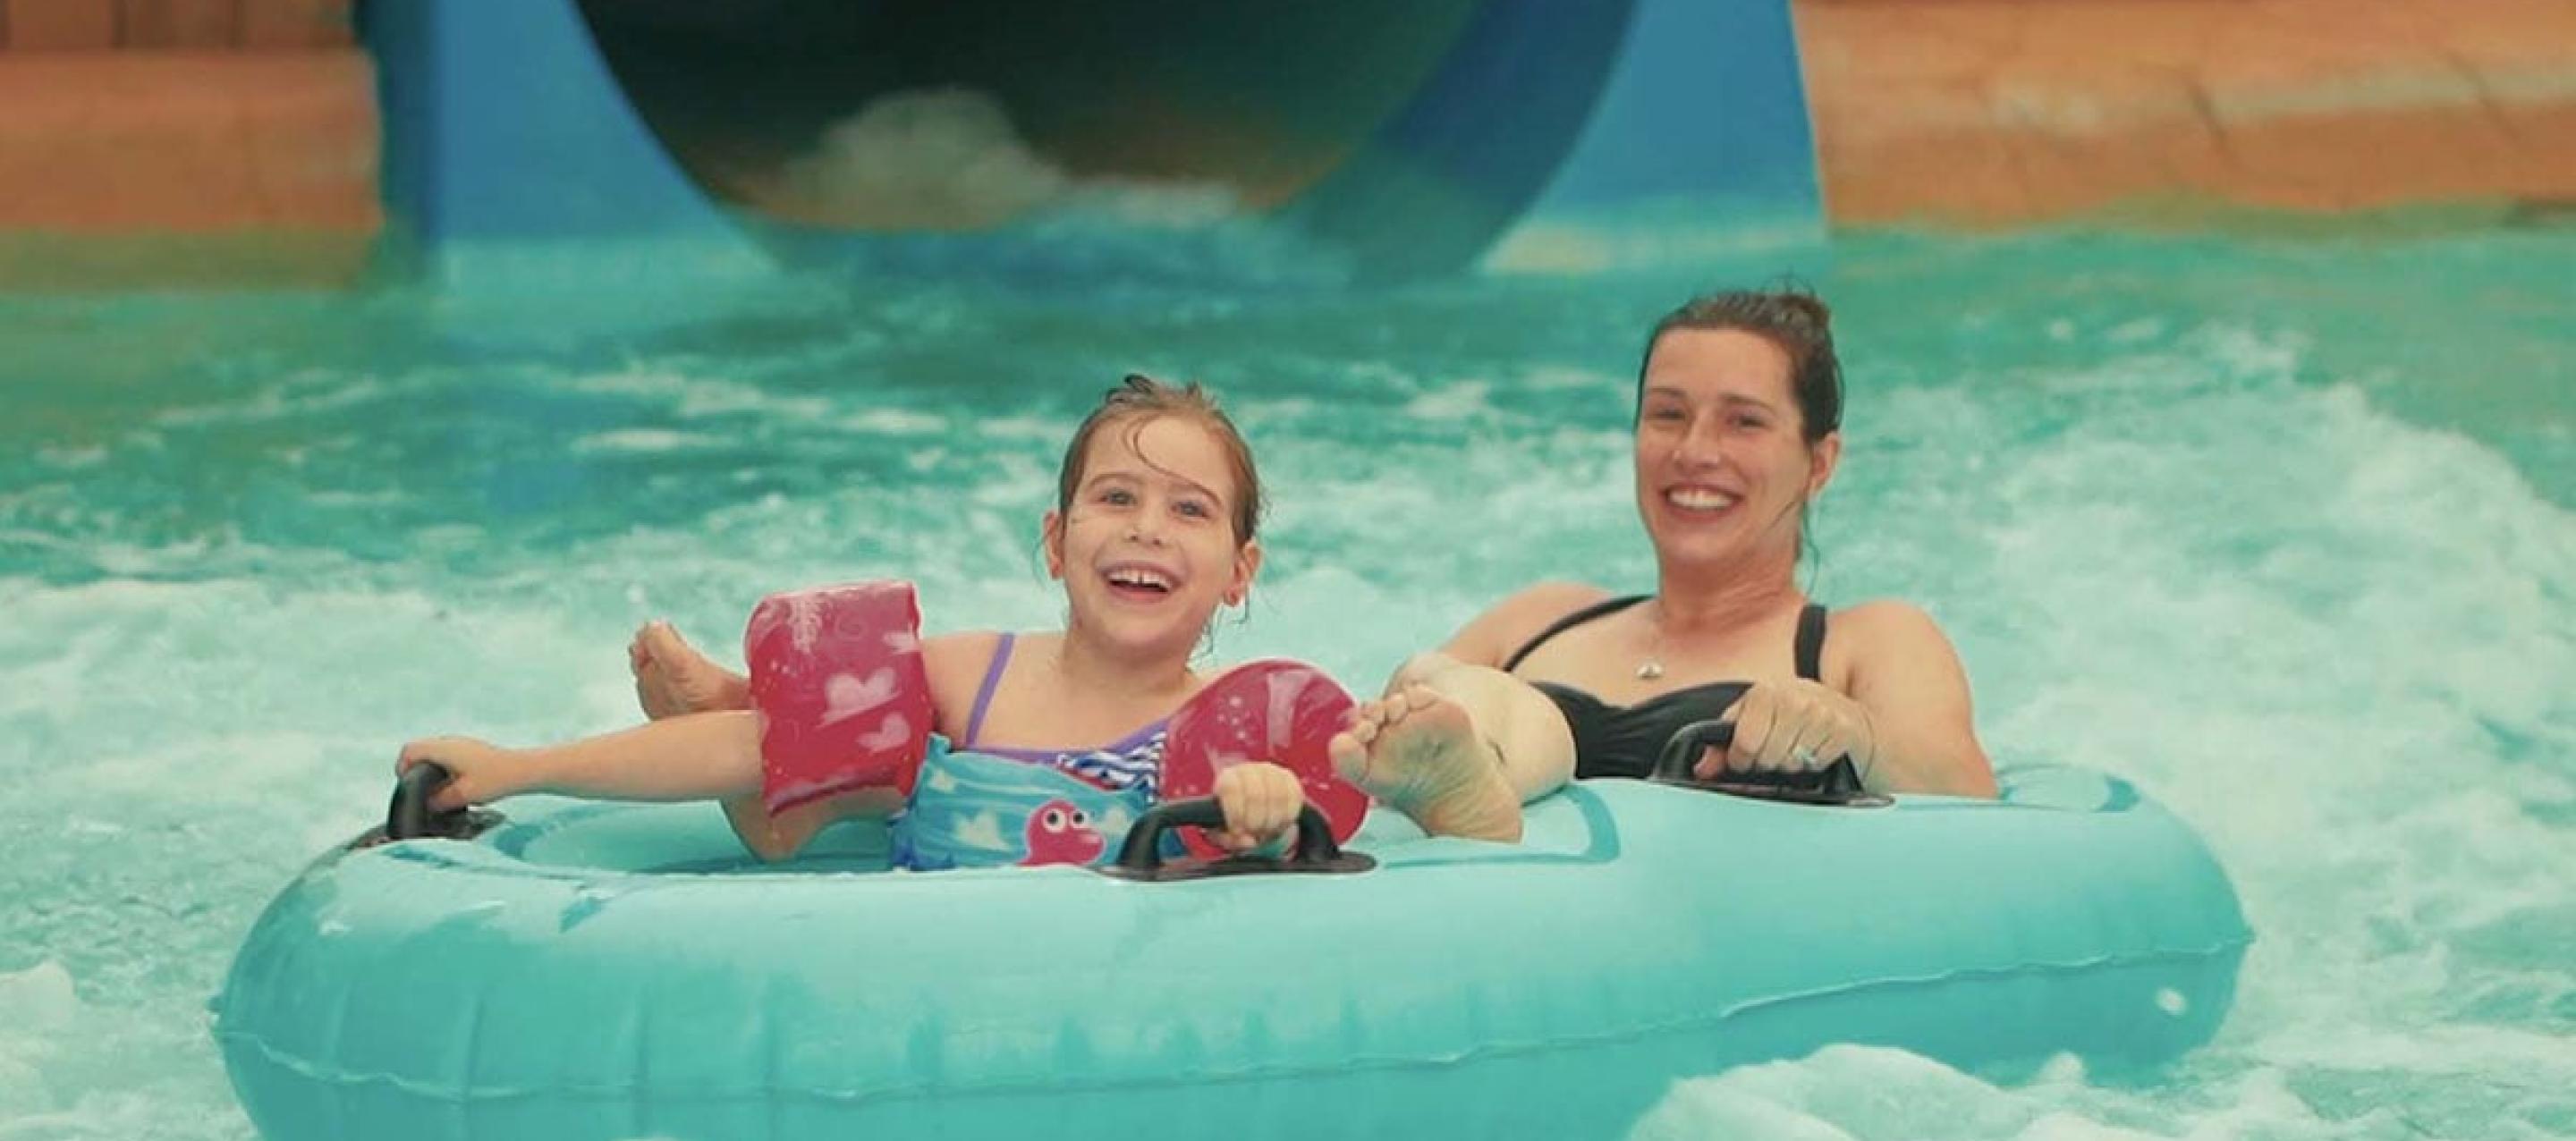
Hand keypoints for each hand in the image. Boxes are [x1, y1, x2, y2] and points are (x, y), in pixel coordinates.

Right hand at [396, 736, 524, 811]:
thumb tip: (428, 804)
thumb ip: (440, 801)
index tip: (408, 786)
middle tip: (420, 791)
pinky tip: (455, 786)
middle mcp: (450, 741)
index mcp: (443, 748)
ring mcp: (462, 744)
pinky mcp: (472, 750)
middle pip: (420, 750)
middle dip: (415, 770)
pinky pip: (448, 756)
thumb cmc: (496, 779)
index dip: (403, 768)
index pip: (410, 750)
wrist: (524, 770)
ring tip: (437, 791)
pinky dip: (444, 769)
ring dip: (431, 770)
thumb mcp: (463, 795)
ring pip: (434, 753)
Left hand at [1210, 762, 1304, 851]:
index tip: (1238, 831)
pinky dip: (1288, 817)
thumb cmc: (1234, 820)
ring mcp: (1270, 771)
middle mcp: (1249, 770)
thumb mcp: (1224, 833)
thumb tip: (1250, 842)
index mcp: (1227, 779)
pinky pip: (1294, 797)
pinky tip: (1279, 825)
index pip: (1231, 789)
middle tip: (1255, 835)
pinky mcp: (1288, 777)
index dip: (1236, 813)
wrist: (1252, 806)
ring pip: (1278, 797)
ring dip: (1274, 822)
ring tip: (1267, 832)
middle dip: (1257, 822)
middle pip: (1256, 795)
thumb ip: (1231, 840)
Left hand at [1705, 680, 1875, 780]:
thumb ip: (1722, 744)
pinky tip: (1814, 750)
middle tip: (1773, 753)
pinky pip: (1817, 764)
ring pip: (1792, 763)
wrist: (1844, 713)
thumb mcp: (1753, 721)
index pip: (1745, 743)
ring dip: (1790, 764)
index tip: (1746, 757)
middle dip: (1766, 763)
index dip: (1741, 758)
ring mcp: (1820, 713)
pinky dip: (1814, 764)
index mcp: (1764, 693)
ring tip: (1794, 749)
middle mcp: (1794, 698)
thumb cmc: (1790, 718)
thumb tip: (1702, 769)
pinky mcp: (1842, 730)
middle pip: (1767, 757)